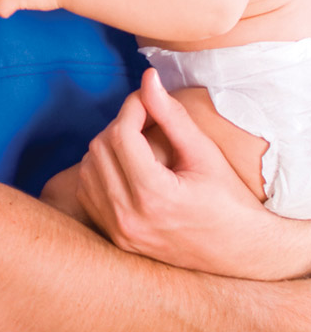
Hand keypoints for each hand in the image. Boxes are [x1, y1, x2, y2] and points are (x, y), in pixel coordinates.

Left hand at [76, 68, 310, 279]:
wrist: (242, 253)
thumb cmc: (230, 200)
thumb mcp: (205, 153)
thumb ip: (172, 115)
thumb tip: (148, 78)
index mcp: (154, 196)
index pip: (122, 135)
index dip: (132, 108)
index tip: (147, 99)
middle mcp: (130, 217)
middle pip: (100, 149)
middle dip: (120, 125)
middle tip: (146, 120)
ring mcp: (119, 231)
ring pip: (89, 168)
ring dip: (108, 147)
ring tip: (139, 143)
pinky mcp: (115, 237)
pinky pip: (88, 191)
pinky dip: (100, 170)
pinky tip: (127, 166)